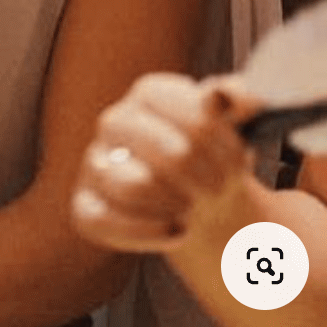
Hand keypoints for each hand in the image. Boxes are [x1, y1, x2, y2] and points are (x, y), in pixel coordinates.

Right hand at [71, 72, 261, 252]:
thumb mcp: (234, 125)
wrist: (198, 199)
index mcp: (150, 94)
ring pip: (134, 187)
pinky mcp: (86, 206)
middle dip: (208, 181)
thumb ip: (238, 99)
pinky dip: (147, 232)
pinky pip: (102, 221)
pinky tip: (175, 230)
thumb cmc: (212, 157)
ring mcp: (95, 163)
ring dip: (176, 206)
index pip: (193, 113)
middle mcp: (115, 121)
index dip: (225, 145)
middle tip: (219, 191)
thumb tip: (227, 97)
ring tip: (192, 208)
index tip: (241, 159)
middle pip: (172, 154)